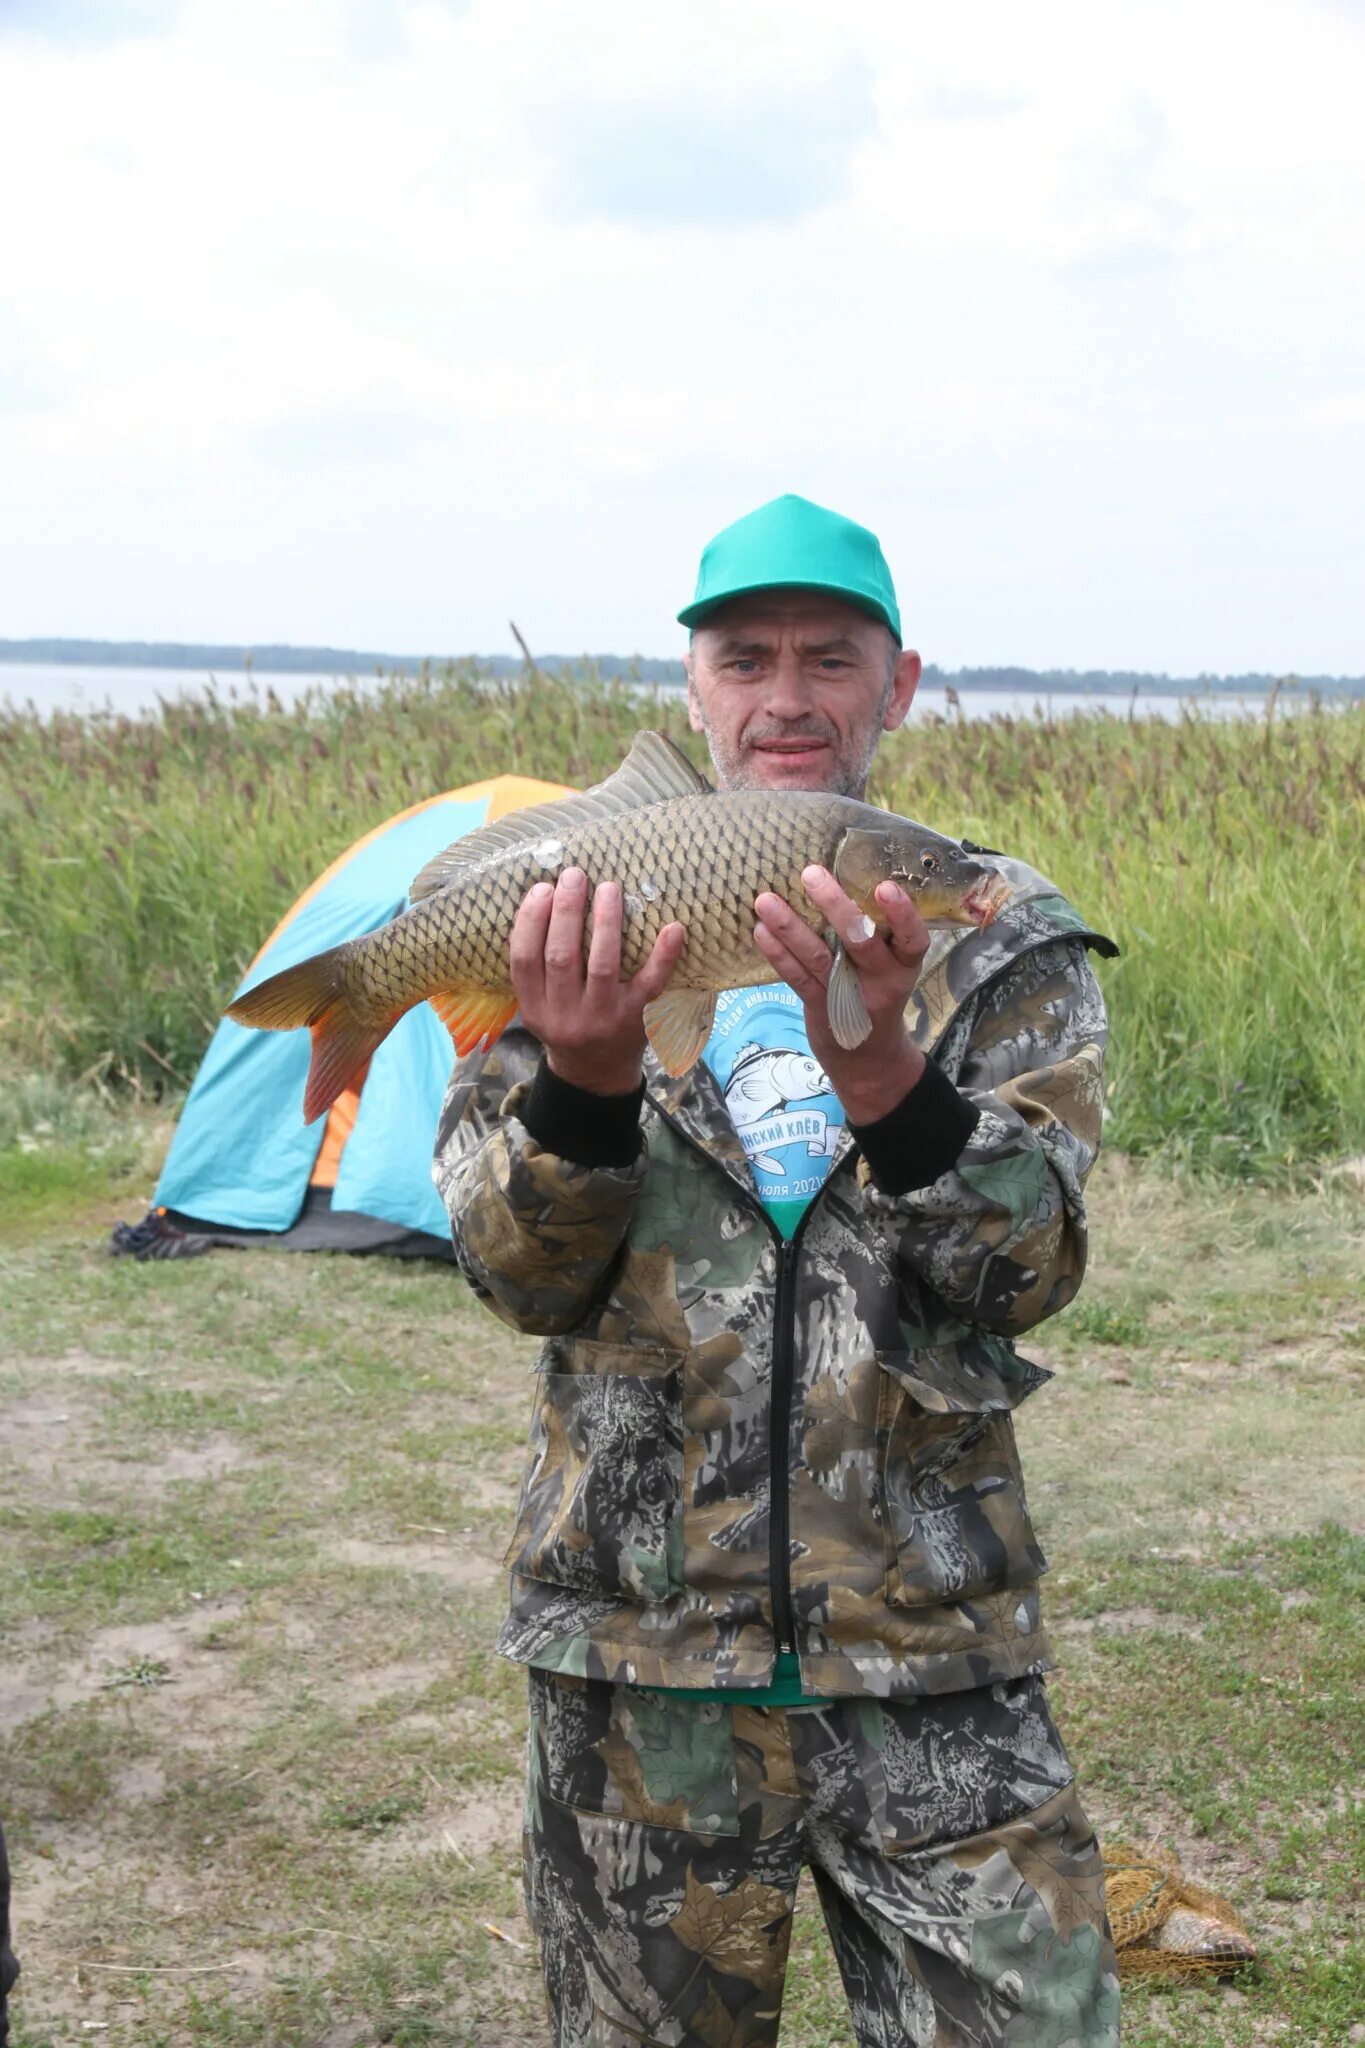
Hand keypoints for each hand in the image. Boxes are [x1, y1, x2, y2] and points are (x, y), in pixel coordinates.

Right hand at [510, 868, 685, 1095]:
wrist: (596, 1074)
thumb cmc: (566, 1023)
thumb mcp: (539, 1005)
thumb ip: (535, 966)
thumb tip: (544, 899)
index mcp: (535, 1008)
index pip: (525, 959)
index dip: (531, 921)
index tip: (542, 889)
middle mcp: (566, 1015)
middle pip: (562, 956)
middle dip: (567, 911)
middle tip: (575, 875)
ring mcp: (603, 1018)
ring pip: (603, 965)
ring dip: (607, 922)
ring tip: (608, 888)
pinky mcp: (637, 1018)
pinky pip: (651, 984)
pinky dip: (663, 956)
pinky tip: (673, 928)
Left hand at [753, 865, 928, 1122]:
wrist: (868, 1056)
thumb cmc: (878, 988)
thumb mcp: (892, 962)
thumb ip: (877, 928)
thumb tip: (843, 868)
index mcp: (904, 963)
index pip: (913, 938)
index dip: (902, 914)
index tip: (884, 886)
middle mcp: (881, 979)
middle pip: (860, 942)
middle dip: (835, 907)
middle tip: (811, 873)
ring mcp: (850, 996)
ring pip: (820, 958)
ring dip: (791, 927)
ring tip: (765, 899)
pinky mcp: (821, 1008)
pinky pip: (797, 978)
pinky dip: (778, 954)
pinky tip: (760, 930)